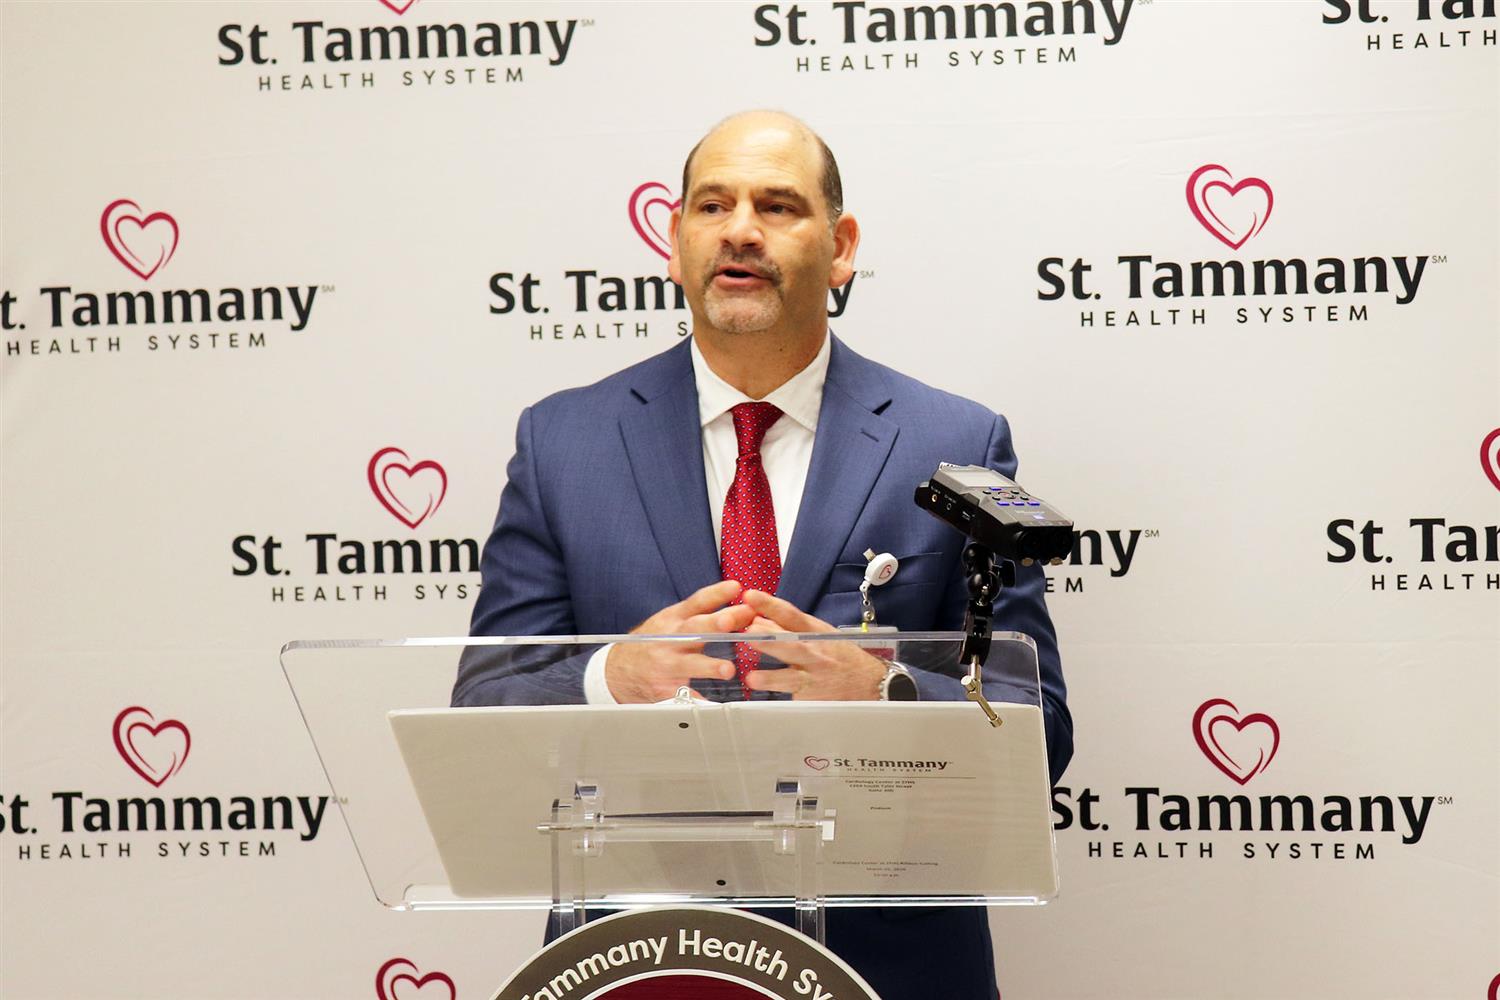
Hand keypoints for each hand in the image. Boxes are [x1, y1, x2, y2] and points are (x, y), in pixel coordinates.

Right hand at [604, 580, 754, 702]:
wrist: (618, 670)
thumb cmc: (654, 643)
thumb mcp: (672, 622)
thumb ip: (704, 615)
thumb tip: (746, 610)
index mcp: (674, 619)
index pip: (697, 602)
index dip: (716, 594)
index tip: (735, 587)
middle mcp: (670, 639)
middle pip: (694, 629)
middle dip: (713, 624)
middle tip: (732, 621)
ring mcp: (665, 664)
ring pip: (688, 664)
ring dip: (709, 666)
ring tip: (728, 670)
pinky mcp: (663, 688)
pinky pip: (681, 696)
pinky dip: (696, 701)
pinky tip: (710, 706)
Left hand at [738, 590, 886, 700]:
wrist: (870, 683)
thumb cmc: (842, 656)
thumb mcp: (821, 635)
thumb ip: (790, 629)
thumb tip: (757, 620)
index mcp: (816, 633)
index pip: (791, 615)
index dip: (770, 605)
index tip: (750, 597)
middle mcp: (814, 653)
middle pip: (790, 644)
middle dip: (769, 639)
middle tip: (749, 633)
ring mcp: (813, 678)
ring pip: (790, 677)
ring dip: (771, 677)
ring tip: (753, 677)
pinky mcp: (813, 699)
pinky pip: (793, 697)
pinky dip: (778, 696)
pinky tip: (764, 698)